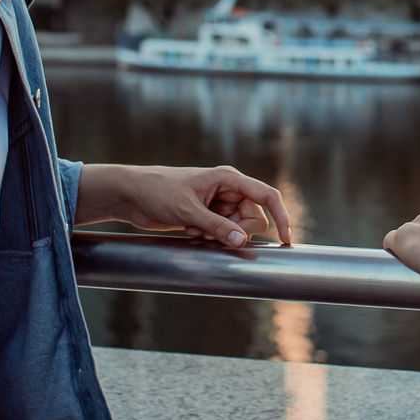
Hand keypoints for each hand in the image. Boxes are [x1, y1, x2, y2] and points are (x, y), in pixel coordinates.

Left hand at [78, 165, 293, 248]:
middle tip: (209, 233)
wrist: (132, 195)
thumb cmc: (158, 191)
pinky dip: (209, 237)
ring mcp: (218, 205)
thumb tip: (242, 241)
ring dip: (220, 236)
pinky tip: (190, 231)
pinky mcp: (208, 217)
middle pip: (253, 218)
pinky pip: (223, 234)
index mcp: (229, 179)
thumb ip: (216, 227)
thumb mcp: (188, 211)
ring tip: (194, 230)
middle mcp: (228, 191)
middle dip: (236, 232)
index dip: (281, 216)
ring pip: (237, 229)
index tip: (286, 239)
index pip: (267, 195)